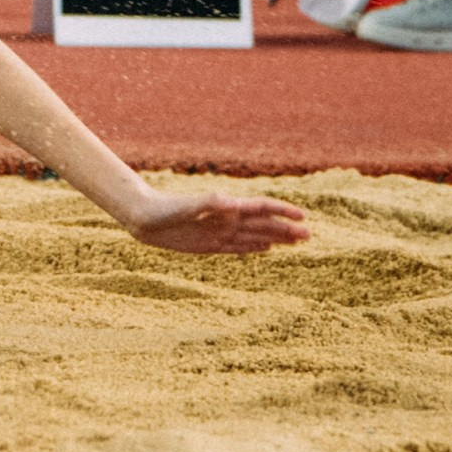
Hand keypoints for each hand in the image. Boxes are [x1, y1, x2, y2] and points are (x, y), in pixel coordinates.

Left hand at [126, 185, 309, 256]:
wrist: (143, 218)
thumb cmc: (161, 210)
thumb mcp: (183, 208)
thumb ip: (206, 205)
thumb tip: (231, 203)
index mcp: (225, 209)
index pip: (261, 208)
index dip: (283, 212)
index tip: (302, 217)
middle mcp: (226, 219)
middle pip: (263, 224)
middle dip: (286, 229)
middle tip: (309, 236)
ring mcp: (219, 232)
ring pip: (255, 235)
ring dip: (276, 238)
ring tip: (296, 241)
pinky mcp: (209, 244)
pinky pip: (238, 247)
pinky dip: (254, 247)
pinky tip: (267, 248)